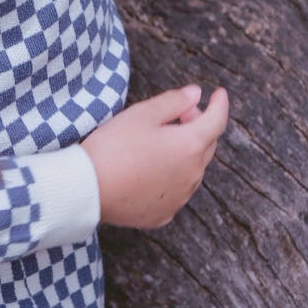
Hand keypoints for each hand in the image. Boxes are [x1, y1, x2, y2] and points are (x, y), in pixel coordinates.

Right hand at [81, 82, 229, 229]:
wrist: (86, 189)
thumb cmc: (113, 147)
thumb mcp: (141, 114)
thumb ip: (174, 101)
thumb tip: (196, 94)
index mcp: (190, 146)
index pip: (217, 120)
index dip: (220, 103)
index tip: (219, 93)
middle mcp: (192, 174)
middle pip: (207, 145)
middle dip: (198, 126)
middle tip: (179, 115)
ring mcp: (179, 198)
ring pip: (193, 170)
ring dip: (185, 154)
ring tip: (160, 144)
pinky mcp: (163, 214)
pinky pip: (176, 192)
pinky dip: (171, 178)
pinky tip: (150, 171)